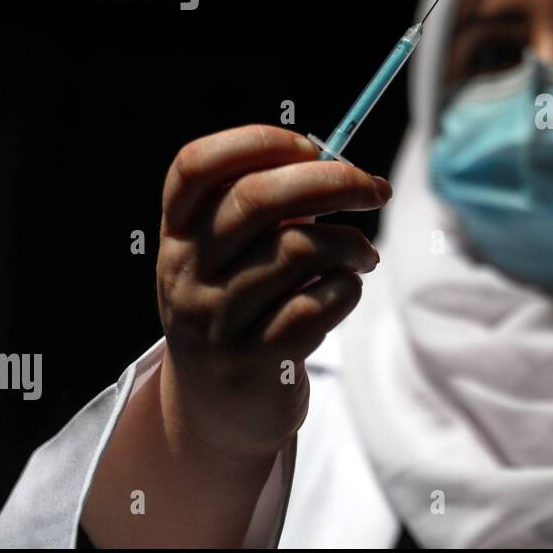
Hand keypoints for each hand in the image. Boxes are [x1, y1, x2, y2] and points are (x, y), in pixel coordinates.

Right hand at [155, 125, 388, 460]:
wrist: (216, 410)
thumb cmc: (241, 308)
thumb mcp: (232, 255)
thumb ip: (271, 208)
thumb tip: (340, 165)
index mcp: (178, 234)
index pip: (196, 166)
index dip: (257, 142)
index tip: (310, 146)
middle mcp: (187, 273)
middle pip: (256, 198)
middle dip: (331, 180)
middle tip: (373, 188)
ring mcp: (216, 321)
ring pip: (298, 249)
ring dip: (351, 243)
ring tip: (364, 255)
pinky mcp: (254, 362)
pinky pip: (319, 303)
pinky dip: (348, 289)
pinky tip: (346, 291)